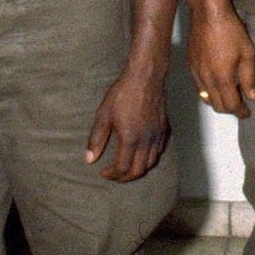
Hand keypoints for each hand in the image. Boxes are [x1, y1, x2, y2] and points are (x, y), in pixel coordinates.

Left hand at [86, 65, 170, 180]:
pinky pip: (159, 151)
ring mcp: (157, 135)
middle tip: (114, 175)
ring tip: (127, 167)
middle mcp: (146, 140)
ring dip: (138, 169)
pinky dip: (150, 158)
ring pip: (151, 163)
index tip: (103, 172)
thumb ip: (97, 139)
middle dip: (125, 177)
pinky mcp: (164, 129)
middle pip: (138, 170)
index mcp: (130, 138)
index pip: (122, 168)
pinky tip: (141, 154)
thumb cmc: (123, 93)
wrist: (145, 77)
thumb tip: (90, 159)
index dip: (112, 175)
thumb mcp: (104, 115)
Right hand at [188, 1, 254, 116]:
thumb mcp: (247, 53)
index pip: (231, 105)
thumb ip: (249, 78)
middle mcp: (206, 79)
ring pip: (206, 98)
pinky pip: (199, 87)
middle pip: (217, 106)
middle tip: (240, 105)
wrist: (208, 13)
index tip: (247, 112)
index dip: (241, 112)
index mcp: (222, 78)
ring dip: (218, 101)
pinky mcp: (190, 65)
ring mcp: (196, 73)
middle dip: (230, 109)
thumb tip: (251, 96)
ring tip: (229, 95)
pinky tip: (217, 83)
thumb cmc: (230, 30)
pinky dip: (209, 91)